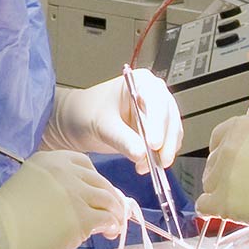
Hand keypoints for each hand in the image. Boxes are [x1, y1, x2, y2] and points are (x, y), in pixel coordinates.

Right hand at [0, 150, 127, 248]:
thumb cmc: (8, 216)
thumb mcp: (28, 184)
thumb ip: (55, 183)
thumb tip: (84, 197)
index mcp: (49, 159)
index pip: (84, 163)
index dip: (95, 179)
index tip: (96, 192)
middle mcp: (64, 171)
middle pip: (100, 181)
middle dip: (110, 196)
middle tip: (113, 211)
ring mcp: (75, 193)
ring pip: (108, 199)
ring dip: (114, 212)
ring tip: (113, 225)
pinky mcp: (82, 216)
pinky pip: (107, 218)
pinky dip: (112, 225)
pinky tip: (109, 232)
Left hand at [41, 69, 181, 172]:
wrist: (77, 122)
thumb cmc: (86, 112)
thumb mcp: (102, 124)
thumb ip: (122, 139)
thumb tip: (141, 153)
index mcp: (140, 82)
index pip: (156, 102)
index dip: (157, 124)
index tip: (154, 144)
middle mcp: (152, 96)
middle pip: (169, 118)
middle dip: (165, 142)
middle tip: (157, 162)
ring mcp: (155, 114)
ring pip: (171, 134)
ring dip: (163, 153)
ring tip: (146, 166)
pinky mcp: (154, 131)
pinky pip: (165, 145)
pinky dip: (158, 157)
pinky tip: (144, 165)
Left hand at [196, 115, 248, 248]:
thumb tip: (246, 165)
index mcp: (243, 127)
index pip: (217, 140)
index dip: (226, 156)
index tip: (235, 167)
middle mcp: (229, 146)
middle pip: (212, 165)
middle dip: (227, 177)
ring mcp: (224, 174)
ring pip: (209, 186)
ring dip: (224, 194)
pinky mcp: (225, 201)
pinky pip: (204, 206)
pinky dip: (216, 211)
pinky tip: (234, 212)